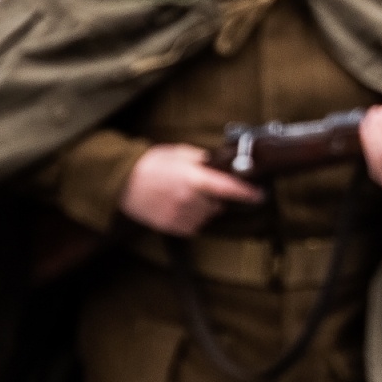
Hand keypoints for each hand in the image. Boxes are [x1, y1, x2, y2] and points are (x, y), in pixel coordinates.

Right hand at [118, 143, 263, 236]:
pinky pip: (194, 225)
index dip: (246, 193)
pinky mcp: (173, 227)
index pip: (227, 188)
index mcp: (192, 179)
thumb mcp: (179, 154)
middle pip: (218, 204)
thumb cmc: (151, 165)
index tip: (259, 195)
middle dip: (214, 196)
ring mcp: (180, 216)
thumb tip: (222, 165)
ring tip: (182, 195)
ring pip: (207, 216)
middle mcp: (189, 200)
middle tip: (197, 185)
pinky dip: (192, 217)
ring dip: (203, 207)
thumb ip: (203, 160)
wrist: (122, 183)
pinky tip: (177, 205)